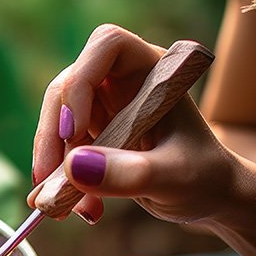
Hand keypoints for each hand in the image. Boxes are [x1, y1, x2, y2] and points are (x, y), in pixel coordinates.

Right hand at [28, 24, 239, 224]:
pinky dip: (60, 182)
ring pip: (55, 123)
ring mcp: (101, 108)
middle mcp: (121, 81)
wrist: (207, 197)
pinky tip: (83, 210)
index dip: (82, 81)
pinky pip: (59, 151)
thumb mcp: (175, 180)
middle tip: (49, 182)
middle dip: (52, 136)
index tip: (73, 131)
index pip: (106, 45)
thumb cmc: (204, 178)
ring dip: (53, 167)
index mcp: (152, 71)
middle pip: (66, 88)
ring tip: (67, 210)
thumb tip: (73, 166)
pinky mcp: (89, 136)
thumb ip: (131, 174)